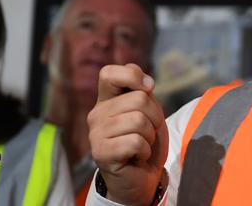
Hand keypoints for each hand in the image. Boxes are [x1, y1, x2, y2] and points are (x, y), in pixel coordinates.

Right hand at [88, 64, 167, 205]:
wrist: (142, 177)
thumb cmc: (145, 141)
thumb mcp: (149, 111)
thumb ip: (143, 92)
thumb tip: (146, 84)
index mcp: (106, 100)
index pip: (109, 73)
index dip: (132, 75)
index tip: (148, 88)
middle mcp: (97, 114)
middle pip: (139, 99)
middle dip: (154, 117)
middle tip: (148, 132)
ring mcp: (96, 133)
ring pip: (139, 121)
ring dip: (150, 136)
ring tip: (141, 145)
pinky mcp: (101, 153)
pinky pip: (135, 142)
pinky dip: (145, 150)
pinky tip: (137, 156)